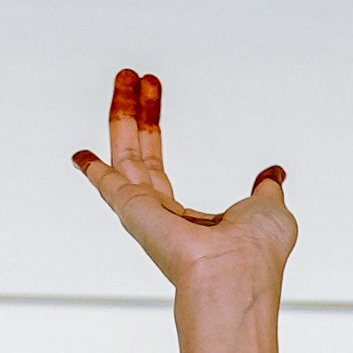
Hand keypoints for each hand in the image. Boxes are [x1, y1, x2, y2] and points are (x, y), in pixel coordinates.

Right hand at [73, 66, 294, 306]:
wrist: (236, 274)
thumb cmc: (255, 256)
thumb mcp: (269, 210)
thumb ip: (264, 191)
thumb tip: (272, 175)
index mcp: (187, 222)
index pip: (158, 170)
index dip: (153, 132)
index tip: (151, 97)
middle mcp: (161, 220)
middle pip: (139, 156)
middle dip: (136, 114)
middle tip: (132, 77)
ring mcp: (146, 216)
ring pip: (127, 155)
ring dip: (124, 115)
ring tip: (124, 77)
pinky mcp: (135, 212)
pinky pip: (108, 185)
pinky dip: (93, 170)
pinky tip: (80, 155)